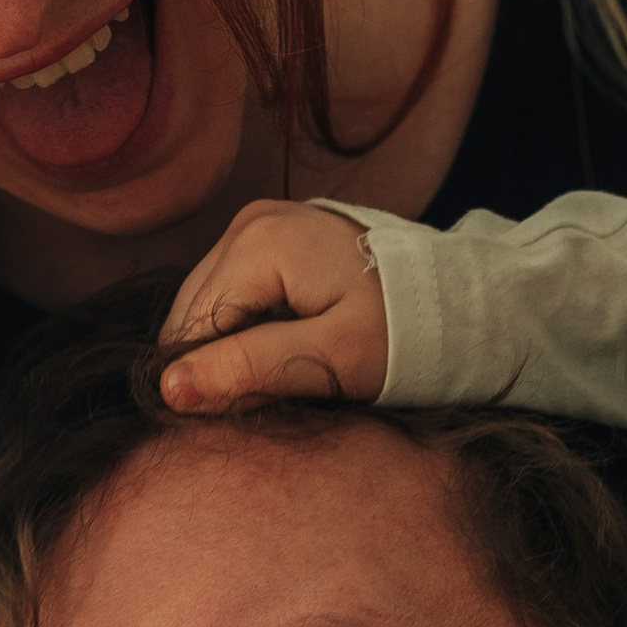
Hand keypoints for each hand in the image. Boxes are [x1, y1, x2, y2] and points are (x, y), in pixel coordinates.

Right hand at [159, 201, 390, 411]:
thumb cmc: (403, 334)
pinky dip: (248, 324)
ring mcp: (258, 221)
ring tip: (288, 364)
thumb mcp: (330, 361)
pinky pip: (233, 288)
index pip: (191, 329)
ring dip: (233, 344)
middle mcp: (248, 221)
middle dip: (220, 360)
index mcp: (257, 244)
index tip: (255, 405)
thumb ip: (250, 370)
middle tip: (278, 389)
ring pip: (209, 302)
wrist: (455, 298)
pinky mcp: (271, 234)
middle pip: (194, 313)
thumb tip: (171, 388)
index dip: (209, 378)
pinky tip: (286, 343)